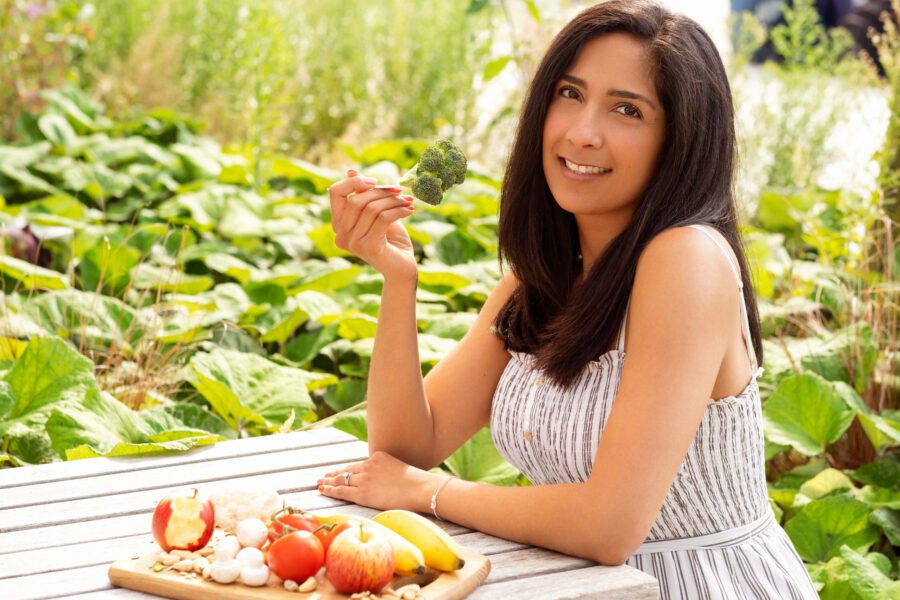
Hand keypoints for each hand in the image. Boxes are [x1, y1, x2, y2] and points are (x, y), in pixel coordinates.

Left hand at [317, 450, 442, 512]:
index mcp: (378, 457)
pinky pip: (342, 491)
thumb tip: (384, 483)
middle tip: (323, 477)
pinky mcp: (363, 493)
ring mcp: (364, 479)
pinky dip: (331, 491)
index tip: (335, 471)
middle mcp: (368, 465)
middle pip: (346, 470)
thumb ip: (387, 472)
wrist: (420, 488)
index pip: (357, 465)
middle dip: (333, 475)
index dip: (344, 469)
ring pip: (341, 480)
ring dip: (328, 482)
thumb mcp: (399, 470)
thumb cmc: (416, 483)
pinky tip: (323, 491)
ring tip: (319, 485)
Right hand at [329, 169, 417, 281]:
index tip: (375, 181)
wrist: (403, 268)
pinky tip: (410, 210)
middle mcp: (341, 234)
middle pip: (357, 200)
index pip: (335, 192)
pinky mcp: (368, 247)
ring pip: (372, 208)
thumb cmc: (390, 239)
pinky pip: (383, 219)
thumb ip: (364, 194)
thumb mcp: (377, 212)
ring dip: (394, 201)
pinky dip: (399, 210)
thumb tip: (350, 171)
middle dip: (381, 192)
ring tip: (408, 201)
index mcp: (338, 224)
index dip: (354, 182)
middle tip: (401, 191)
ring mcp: (353, 242)